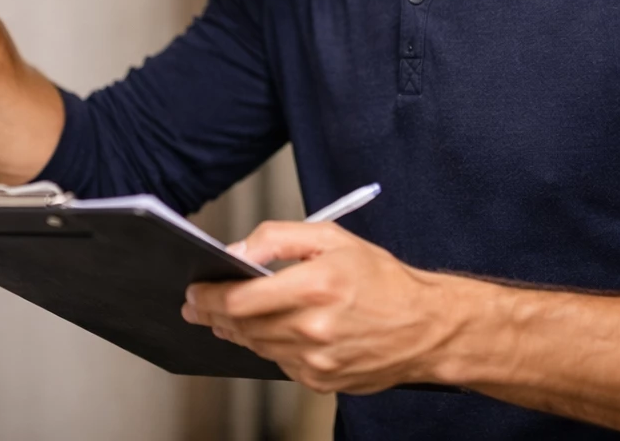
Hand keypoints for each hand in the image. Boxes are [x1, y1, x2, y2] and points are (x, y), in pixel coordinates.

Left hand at [182, 221, 455, 393]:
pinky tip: (271, 331)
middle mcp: (314, 327)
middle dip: (212, 313)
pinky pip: (279, 363)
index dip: (208, 295)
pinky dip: (269, 346)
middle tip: (197, 304)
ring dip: (236, 330)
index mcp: (315, 286)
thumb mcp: (331, 238)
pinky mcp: (322, 381)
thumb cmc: (382, 279)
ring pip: (256, 346)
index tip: (194, 290)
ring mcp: (317, 361)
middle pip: (241, 325)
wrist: (426, 327)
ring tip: (226, 316)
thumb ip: (278, 238)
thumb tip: (237, 251)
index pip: (239, 298)